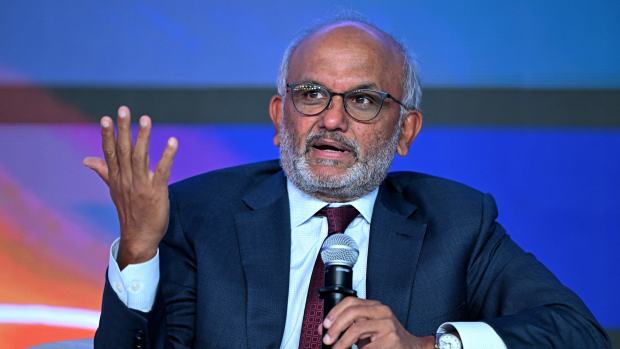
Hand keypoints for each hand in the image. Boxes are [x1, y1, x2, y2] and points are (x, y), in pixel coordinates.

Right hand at [83, 106, 177, 268]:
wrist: (139, 237)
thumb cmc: (130, 211)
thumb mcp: (114, 189)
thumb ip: (104, 171)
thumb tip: (85, 159)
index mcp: (116, 177)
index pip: (110, 153)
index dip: (108, 135)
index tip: (105, 118)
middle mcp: (126, 179)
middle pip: (123, 150)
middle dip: (123, 129)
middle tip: (123, 109)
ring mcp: (140, 186)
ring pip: (140, 157)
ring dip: (143, 137)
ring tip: (145, 119)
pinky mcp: (156, 192)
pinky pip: (162, 171)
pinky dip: (167, 156)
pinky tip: (172, 142)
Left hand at [322, 297, 434, 348]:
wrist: (411, 348)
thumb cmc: (386, 339)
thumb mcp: (368, 328)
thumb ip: (349, 326)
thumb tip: (326, 331)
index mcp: (374, 306)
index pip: (350, 301)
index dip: (334, 312)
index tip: (324, 325)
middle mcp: (382, 311)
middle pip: (352, 312)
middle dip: (336, 326)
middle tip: (327, 339)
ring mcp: (387, 325)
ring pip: (357, 329)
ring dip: (342, 342)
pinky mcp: (391, 339)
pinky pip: (367, 346)